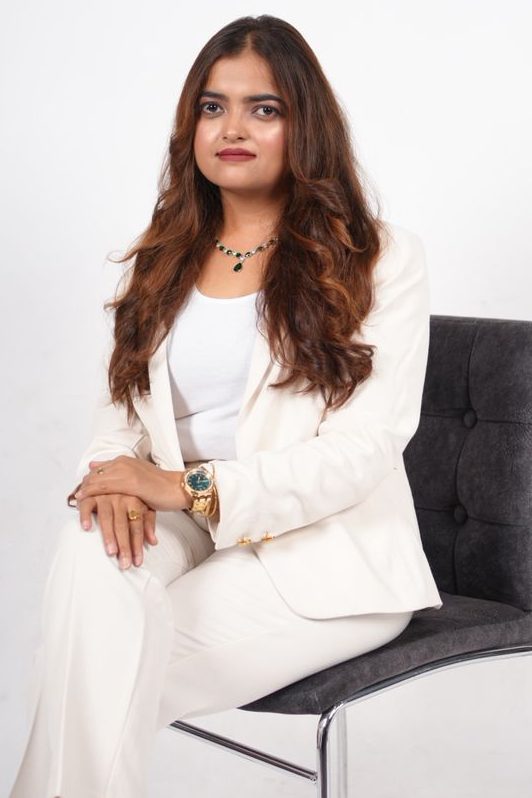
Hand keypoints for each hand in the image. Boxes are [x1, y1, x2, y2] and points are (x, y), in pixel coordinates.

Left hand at [74, 456, 190, 511]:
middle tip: (76, 497)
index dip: (89, 480)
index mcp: (125, 460)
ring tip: (77, 500)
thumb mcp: (138, 476)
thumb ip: (120, 473)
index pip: (100, 469)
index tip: (81, 490)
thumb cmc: (160, 487)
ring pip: (98, 480)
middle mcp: (124, 463)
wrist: (178, 489)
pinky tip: (84, 500)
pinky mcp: (131, 483)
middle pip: (96, 473)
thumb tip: (96, 468)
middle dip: (85, 485)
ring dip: (86, 490)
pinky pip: (105, 487)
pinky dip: (92, 493)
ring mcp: (127, 472)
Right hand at [77, 493, 156, 568]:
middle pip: (123, 525)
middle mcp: (120, 498)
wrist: (118, 470)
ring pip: (106, 518)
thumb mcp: (145, 504)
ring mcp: (105, 496)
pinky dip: (86, 515)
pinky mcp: (91, 494)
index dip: (138, 544)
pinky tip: (86, 528)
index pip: (137, 526)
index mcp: (134, 500)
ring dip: (108, 536)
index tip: (137, 561)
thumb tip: (153, 542)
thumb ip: (148, 522)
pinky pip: (87, 505)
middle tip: (124, 564)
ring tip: (111, 552)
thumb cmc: (132, 492)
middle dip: (125, 546)